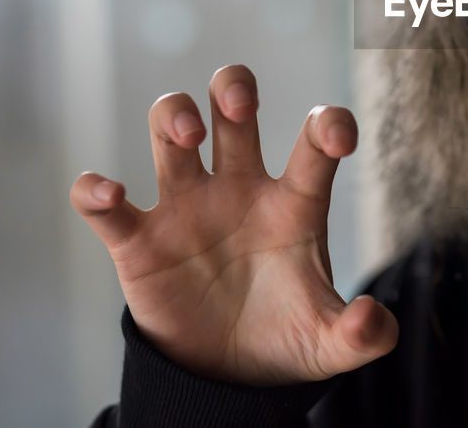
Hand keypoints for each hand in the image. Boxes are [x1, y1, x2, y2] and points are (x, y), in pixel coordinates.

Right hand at [70, 64, 397, 384]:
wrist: (226, 381)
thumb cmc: (284, 340)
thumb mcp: (330, 345)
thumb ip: (363, 336)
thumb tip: (373, 322)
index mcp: (292, 204)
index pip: (315, 143)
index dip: (330, 125)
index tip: (337, 136)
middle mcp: (239, 189)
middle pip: (231, 106)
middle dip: (232, 87)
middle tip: (239, 106)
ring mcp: (187, 208)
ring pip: (168, 127)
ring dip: (171, 114)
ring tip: (188, 134)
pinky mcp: (139, 242)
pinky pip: (104, 206)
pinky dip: (94, 191)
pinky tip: (109, 194)